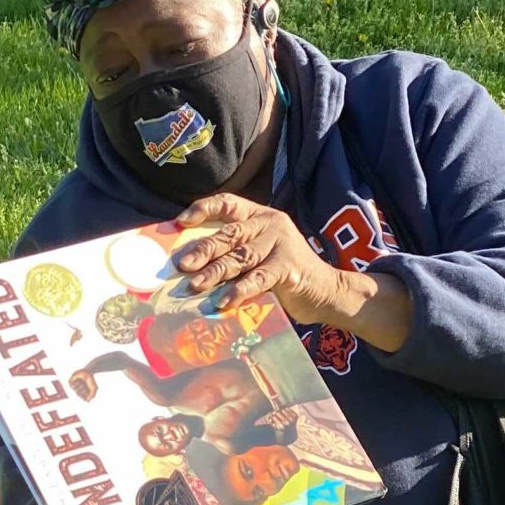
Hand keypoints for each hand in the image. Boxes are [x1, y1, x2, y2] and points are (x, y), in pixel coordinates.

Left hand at [173, 194, 353, 329]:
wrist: (324, 292)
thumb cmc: (283, 274)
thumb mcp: (258, 255)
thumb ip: (233, 252)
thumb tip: (189, 264)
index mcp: (259, 215)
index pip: (228, 203)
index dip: (204, 208)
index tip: (181, 221)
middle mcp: (270, 223)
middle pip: (231, 234)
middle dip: (204, 249)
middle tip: (182, 264)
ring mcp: (282, 243)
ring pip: (241, 257)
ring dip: (216, 272)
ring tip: (195, 285)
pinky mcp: (289, 267)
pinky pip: (259, 278)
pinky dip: (240, 290)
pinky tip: (224, 301)